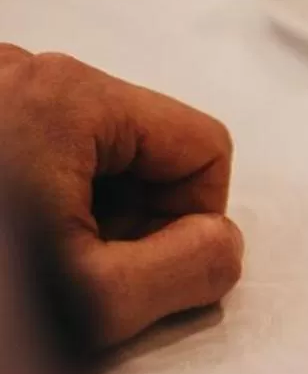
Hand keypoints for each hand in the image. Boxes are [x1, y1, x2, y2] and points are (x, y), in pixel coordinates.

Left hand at [0, 47, 241, 345]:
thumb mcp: (95, 302)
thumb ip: (191, 268)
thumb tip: (219, 243)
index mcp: (69, 96)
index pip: (201, 145)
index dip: (192, 219)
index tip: (139, 271)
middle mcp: (19, 70)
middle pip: (139, 140)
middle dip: (126, 212)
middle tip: (74, 273)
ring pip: (81, 145)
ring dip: (74, 207)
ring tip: (23, 261)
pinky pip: (27, 142)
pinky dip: (28, 194)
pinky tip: (0, 239)